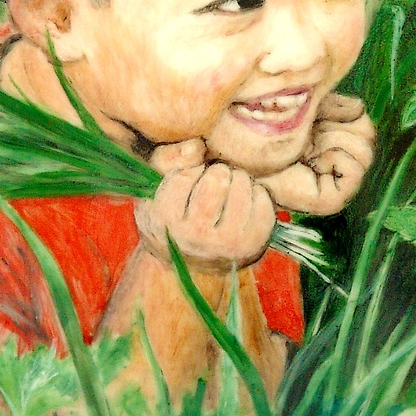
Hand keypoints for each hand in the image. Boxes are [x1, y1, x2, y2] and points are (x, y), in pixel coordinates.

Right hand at [135, 139, 276, 269]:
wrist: (191, 267)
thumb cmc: (172, 220)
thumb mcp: (153, 192)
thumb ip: (165, 160)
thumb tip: (197, 147)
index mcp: (165, 223)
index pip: (184, 176)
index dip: (191, 170)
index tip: (192, 180)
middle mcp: (196, 237)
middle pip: (216, 180)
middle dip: (218, 171)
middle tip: (216, 180)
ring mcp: (227, 244)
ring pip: (241, 186)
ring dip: (238, 178)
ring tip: (231, 187)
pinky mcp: (253, 245)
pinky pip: (262, 201)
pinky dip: (256, 193)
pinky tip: (246, 200)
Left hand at [261, 94, 375, 215]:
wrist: (240, 158)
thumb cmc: (264, 133)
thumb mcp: (306, 109)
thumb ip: (334, 106)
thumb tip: (358, 108)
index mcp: (334, 140)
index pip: (361, 117)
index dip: (340, 109)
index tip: (313, 115)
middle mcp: (340, 163)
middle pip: (368, 133)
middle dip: (335, 125)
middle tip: (308, 135)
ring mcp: (338, 185)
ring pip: (365, 150)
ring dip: (333, 140)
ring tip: (308, 148)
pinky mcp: (332, 200)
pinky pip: (355, 170)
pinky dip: (332, 158)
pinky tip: (310, 161)